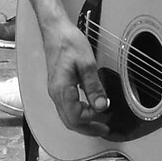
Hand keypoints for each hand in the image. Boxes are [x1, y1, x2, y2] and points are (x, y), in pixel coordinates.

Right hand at [43, 16, 109, 136]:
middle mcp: (55, 94)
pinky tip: (88, 109)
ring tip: (98, 123)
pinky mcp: (57, 87)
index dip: (91, 122)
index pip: (75, 117)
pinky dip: (78, 113)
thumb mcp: (87, 64)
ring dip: (83, 122)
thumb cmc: (68, 42)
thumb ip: (94, 87)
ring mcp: (55, 91)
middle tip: (104, 130)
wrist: (55, 30)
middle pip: (69, 122)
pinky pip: (66, 107)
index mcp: (62, 90)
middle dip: (87, 129)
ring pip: (67, 116)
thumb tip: (102, 106)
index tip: (106, 119)